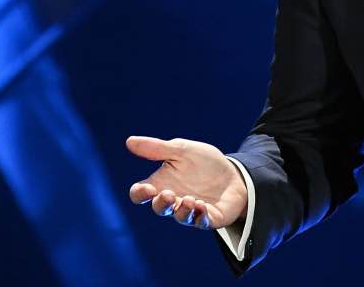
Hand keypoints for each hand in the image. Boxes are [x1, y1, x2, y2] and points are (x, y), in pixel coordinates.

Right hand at [126, 136, 247, 230]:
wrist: (234, 174)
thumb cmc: (204, 163)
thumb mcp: (182, 150)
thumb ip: (157, 149)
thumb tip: (129, 141)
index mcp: (162, 183)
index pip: (140, 194)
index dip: (139, 194)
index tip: (147, 187)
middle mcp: (173, 199)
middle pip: (158, 208)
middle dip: (161, 203)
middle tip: (168, 194)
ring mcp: (190, 211)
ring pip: (179, 217)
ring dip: (182, 210)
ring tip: (189, 199)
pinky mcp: (207, 218)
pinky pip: (199, 222)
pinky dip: (199, 216)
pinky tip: (202, 205)